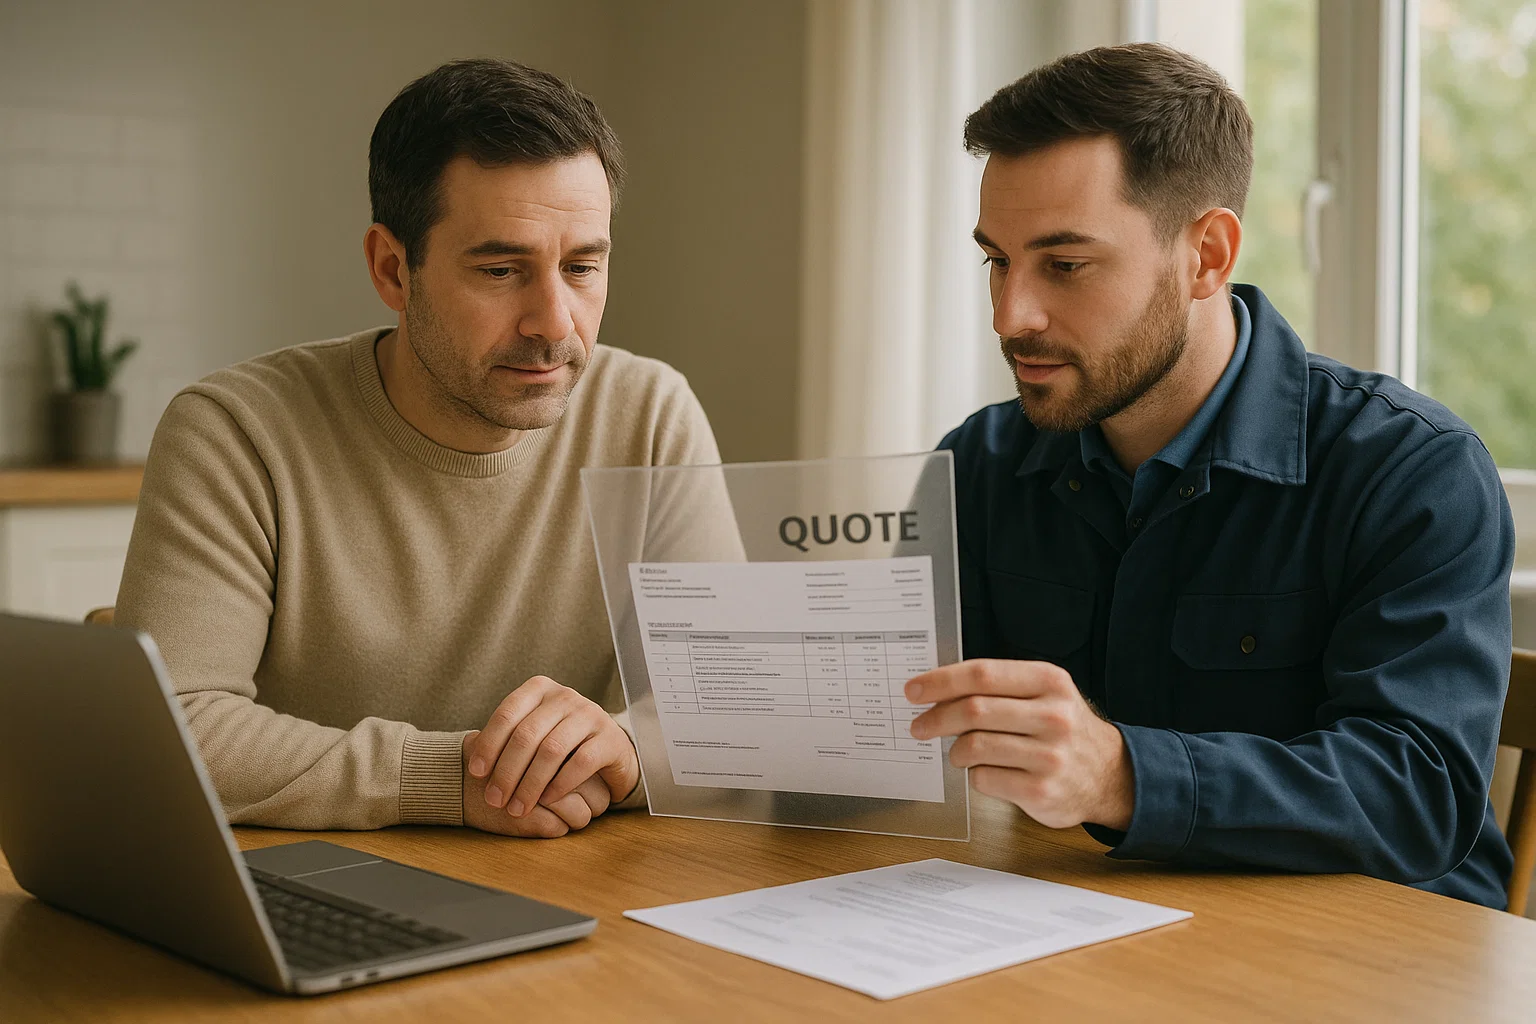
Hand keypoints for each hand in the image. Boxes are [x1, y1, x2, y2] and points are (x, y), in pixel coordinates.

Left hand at [462, 675, 639, 826]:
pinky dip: (559, 785)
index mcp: (540, 689)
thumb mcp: (532, 734)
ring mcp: (590, 715)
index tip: (475, 773)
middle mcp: (565, 696)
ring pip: (552, 750)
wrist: (610, 749)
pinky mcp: (610, 738)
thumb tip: (475, 768)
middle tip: (494, 800)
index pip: (507, 714)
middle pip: (527, 735)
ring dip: (530, 784)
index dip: (488, 744)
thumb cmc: (561, 744)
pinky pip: (580, 763)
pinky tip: (547, 800)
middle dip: (506, 772)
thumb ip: (507, 742)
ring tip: (517, 808)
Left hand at [906, 659, 1132, 829]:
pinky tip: (986, 772)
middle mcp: (1054, 716)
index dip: (941, 681)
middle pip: (974, 710)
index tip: (914, 691)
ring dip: (956, 751)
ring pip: (974, 746)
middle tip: (919, 726)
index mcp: (1049, 681)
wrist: (1108, 775)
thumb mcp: (1043, 693)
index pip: (982, 674)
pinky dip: (975, 776)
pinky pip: (984, 779)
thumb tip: (936, 688)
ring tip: (959, 753)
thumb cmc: (1061, 729)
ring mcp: (1049, 756)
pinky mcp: (1041, 791)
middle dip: (936, 718)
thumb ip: (998, 686)